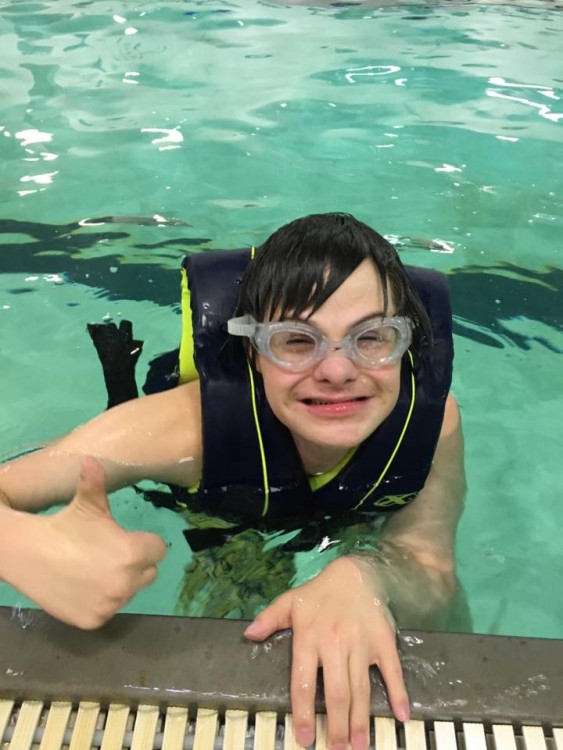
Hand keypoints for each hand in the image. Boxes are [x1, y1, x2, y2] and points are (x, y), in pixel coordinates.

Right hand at [7, 457, 166, 628]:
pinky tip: (82, 587)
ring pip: (129, 593)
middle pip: (148, 573)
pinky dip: (100, 602)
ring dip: (118, 584)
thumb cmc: (64, 525)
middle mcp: (127, 581)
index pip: (159, 550)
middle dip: (135, 564)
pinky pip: (109, 610)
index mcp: (133, 551)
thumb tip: (92, 459)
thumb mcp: (86, 502)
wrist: (27, 553)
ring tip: (93, 570)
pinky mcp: (95, 620)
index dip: (145, 544)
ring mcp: (111, 604)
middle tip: (109, 555)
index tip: (126, 541)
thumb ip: (97, 482)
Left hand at [244, 556, 409, 749]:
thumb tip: (248, 635)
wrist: (355, 573)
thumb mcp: (290, 601)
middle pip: (336, 692)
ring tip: (360, 745)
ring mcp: (361, 643)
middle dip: (337, 726)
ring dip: (361, 719)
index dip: (303, 713)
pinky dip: (398, 693)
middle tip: (338, 749)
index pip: (303, 682)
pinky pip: (392, 670)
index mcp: (309, 637)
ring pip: (360, 688)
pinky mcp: (383, 641)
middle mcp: (334, 643)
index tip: (306, 739)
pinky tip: (401, 715)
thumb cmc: (319, 593)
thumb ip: (269, 619)